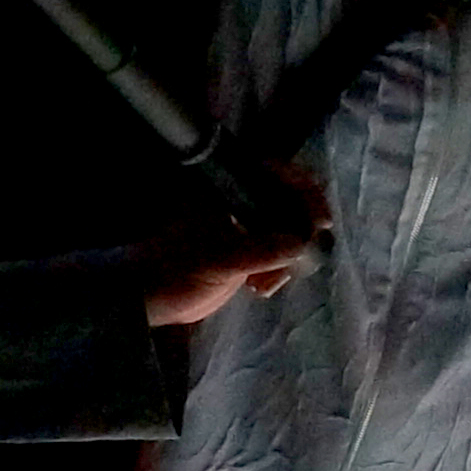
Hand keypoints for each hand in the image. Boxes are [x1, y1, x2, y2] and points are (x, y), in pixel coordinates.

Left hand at [146, 171, 328, 325]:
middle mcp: (239, 200)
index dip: (304, 190)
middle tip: (310, 248)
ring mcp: (244, 226)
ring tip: (271, 280)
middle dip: (302, 228)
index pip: (276, 173)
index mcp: (227, 188)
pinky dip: (278, 271)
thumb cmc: (176, 268)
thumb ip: (261, 250)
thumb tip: (302, 244)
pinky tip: (261, 289)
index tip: (319, 219)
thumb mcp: (219, 259)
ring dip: (291, 256)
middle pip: (289, 200)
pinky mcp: (247, 252)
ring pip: (287, 229)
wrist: (151, 297)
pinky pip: (278, 253)